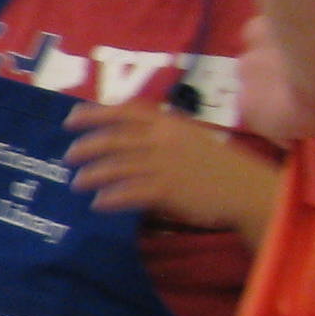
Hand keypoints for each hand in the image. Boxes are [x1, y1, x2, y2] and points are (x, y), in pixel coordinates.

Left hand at [62, 100, 268, 228]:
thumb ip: (159, 130)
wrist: (247, 189)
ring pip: (115, 167)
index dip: (93, 114)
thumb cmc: (217, 164)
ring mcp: (163, 165)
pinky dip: (109, 198)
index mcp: (168, 123)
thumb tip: (123, 131)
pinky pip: (128, 193)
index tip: (70, 120)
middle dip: (85, 147)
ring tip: (78, 184)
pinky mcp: (167, 190)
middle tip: (68, 157)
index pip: (124, 112)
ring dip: (91, 176)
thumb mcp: (189, 136)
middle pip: (112, 140)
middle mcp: (162, 139)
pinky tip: (98, 203)